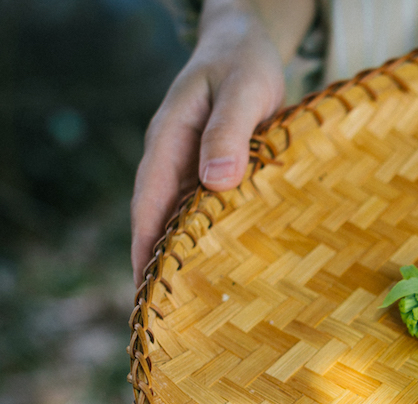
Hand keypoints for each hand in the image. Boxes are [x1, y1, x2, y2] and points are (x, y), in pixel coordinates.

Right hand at [130, 0, 314, 286]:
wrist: (248, 45)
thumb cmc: (245, 64)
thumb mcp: (243, 91)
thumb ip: (230, 133)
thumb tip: (216, 182)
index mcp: (169, 141)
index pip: (149, 203)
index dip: (145, 247)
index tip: (146, 290)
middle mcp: (176, 160)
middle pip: (161, 220)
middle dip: (162, 267)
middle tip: (172, 320)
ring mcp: (194, 168)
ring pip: (187, 221)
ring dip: (190, 259)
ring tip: (201, 310)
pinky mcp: (219, 173)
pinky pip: (212, 213)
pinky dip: (217, 241)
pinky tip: (233, 271)